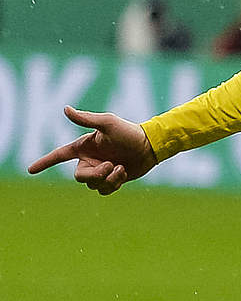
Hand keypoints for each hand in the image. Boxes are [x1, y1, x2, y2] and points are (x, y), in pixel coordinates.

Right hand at [27, 106, 156, 194]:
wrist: (150, 146)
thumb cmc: (129, 132)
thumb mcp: (108, 123)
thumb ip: (86, 119)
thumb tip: (65, 109)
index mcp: (84, 147)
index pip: (59, 155)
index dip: (45, 162)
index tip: (30, 170)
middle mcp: (90, 160)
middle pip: (80, 177)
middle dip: (96, 174)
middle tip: (112, 165)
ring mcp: (100, 171)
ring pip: (93, 185)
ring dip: (109, 178)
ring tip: (121, 167)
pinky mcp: (112, 180)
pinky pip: (105, 191)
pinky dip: (115, 184)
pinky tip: (124, 173)